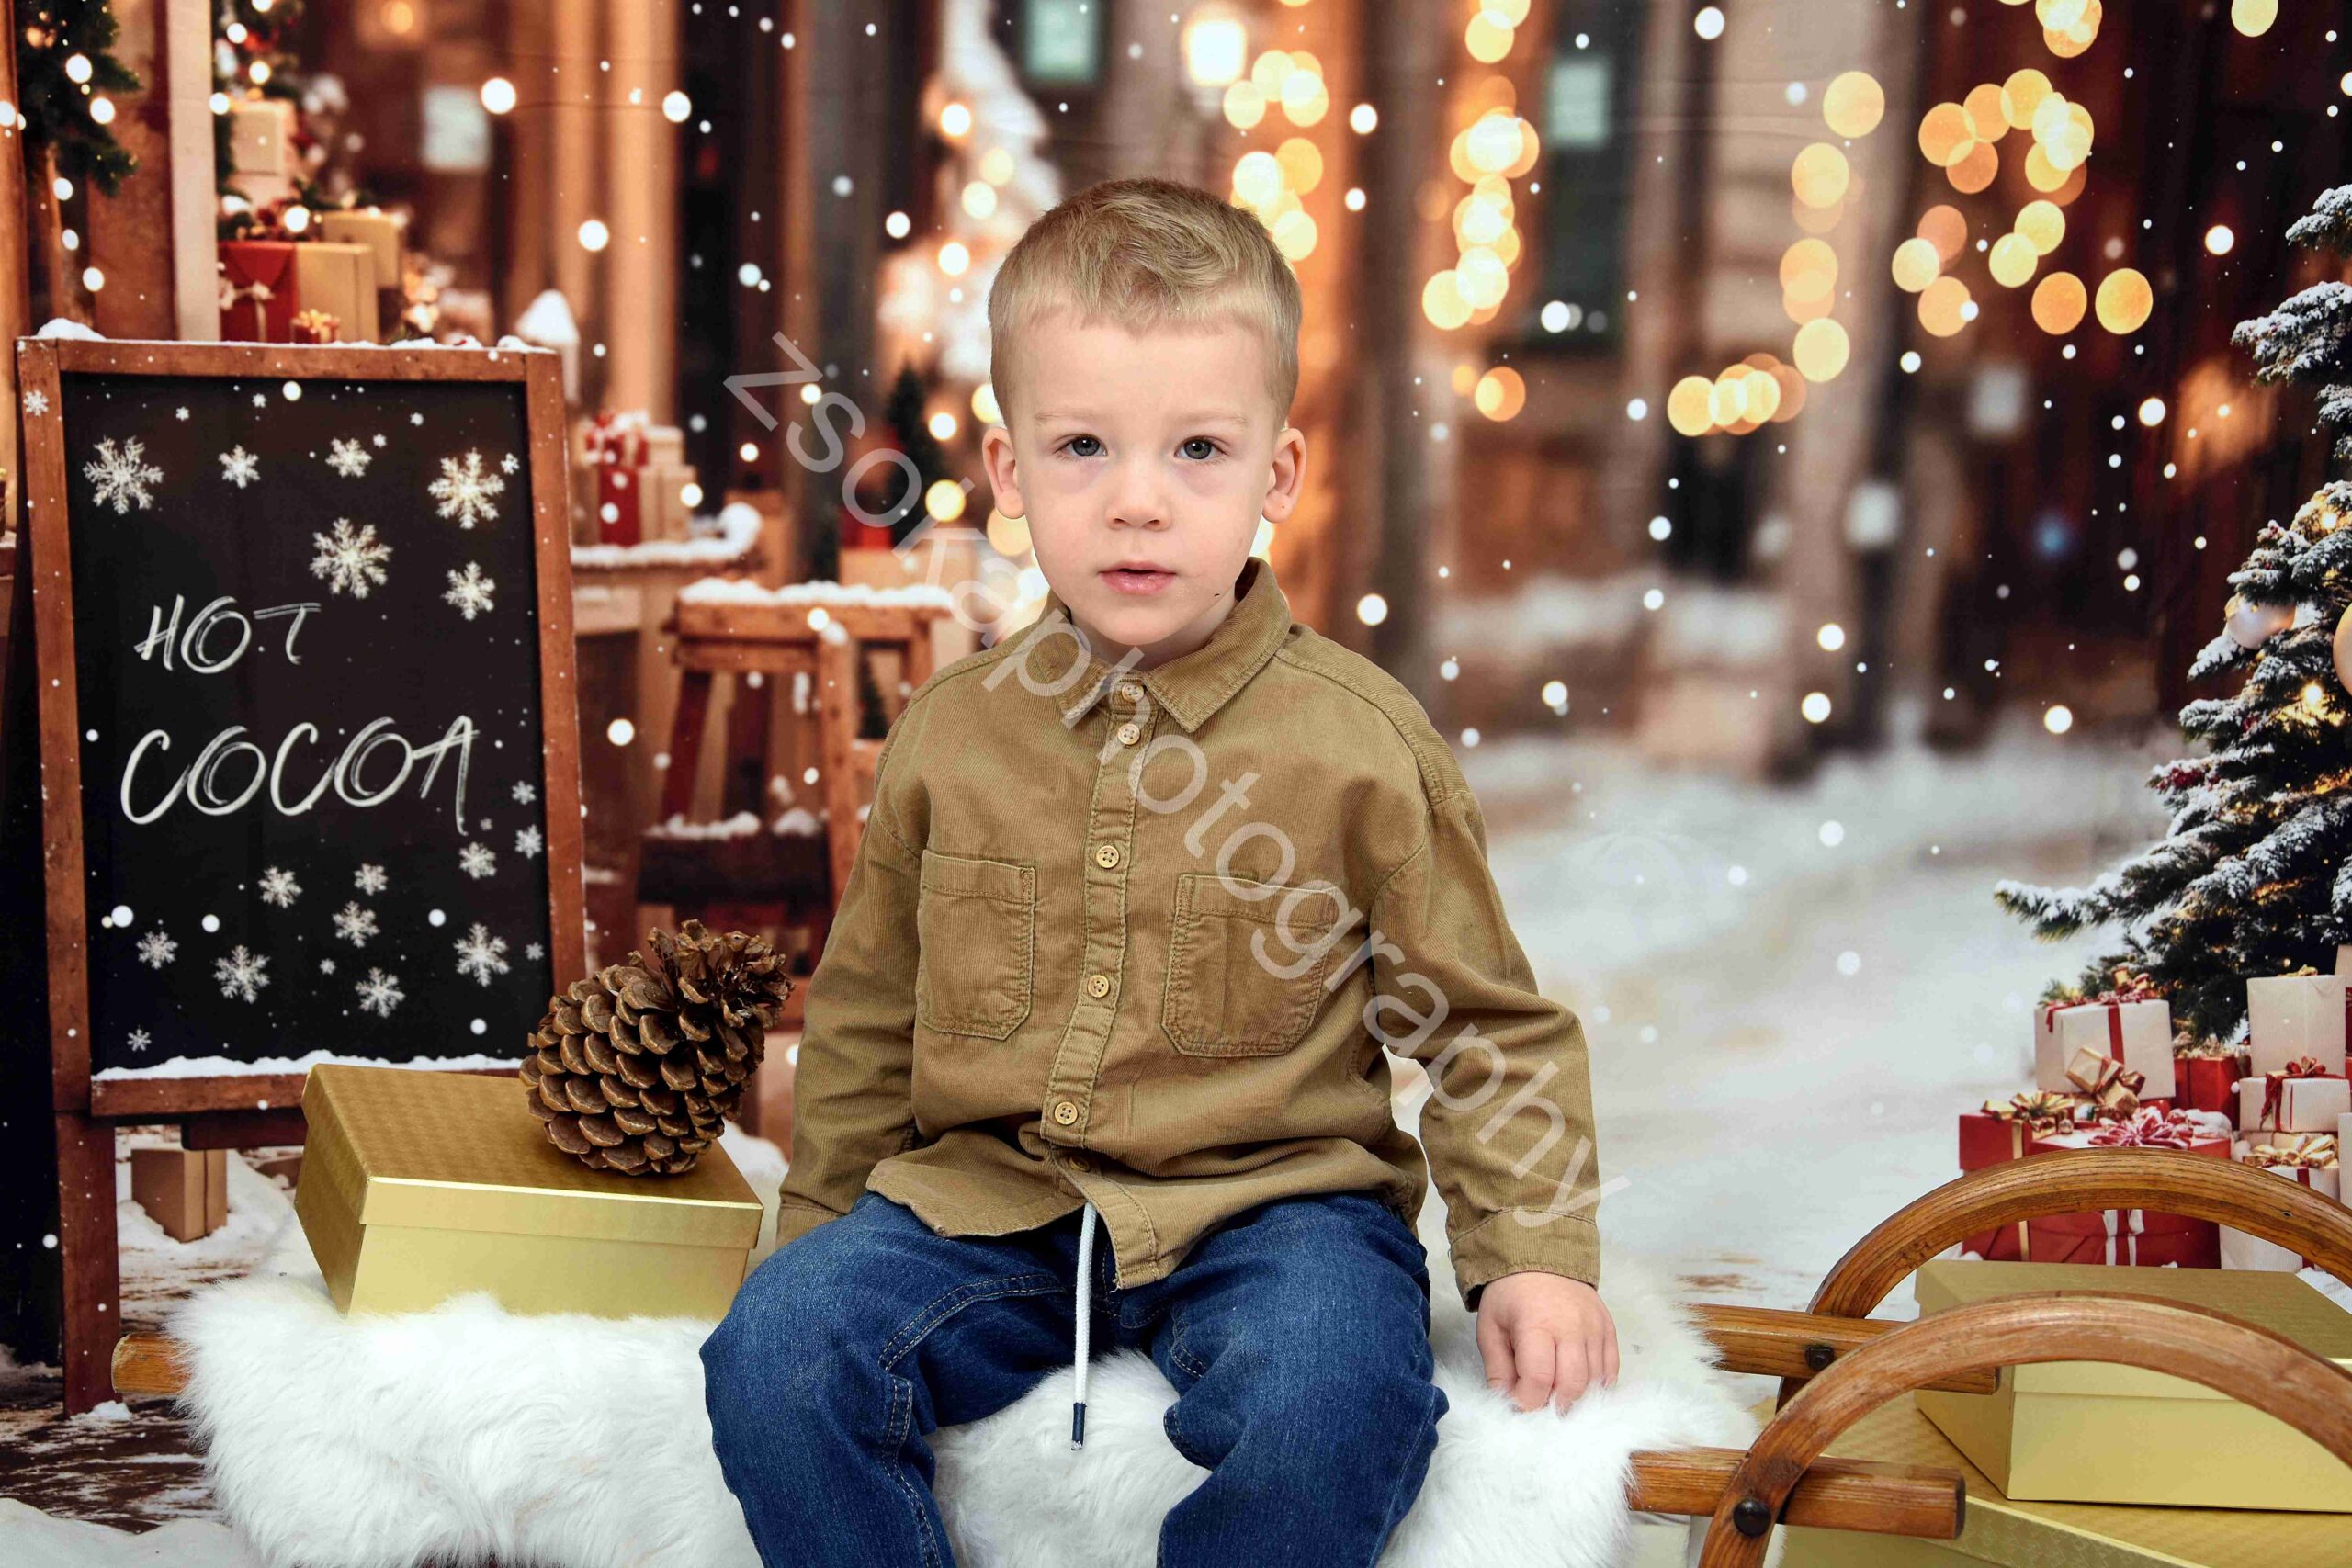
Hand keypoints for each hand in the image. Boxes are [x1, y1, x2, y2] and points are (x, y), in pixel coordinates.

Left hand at [1475, 1271, 1617, 1413]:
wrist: (1541, 1257)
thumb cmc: (1511, 1296)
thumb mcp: (1490, 1328)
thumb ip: (1497, 1370)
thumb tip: (1508, 1405)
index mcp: (1536, 1323)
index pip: (1538, 1379)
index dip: (1527, 1403)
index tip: (1518, 1407)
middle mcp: (1572, 1327)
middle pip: (1571, 1386)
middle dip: (1553, 1406)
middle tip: (1538, 1407)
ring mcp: (1595, 1329)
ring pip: (1594, 1382)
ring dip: (1575, 1398)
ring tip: (1555, 1396)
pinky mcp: (1609, 1330)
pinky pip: (1611, 1371)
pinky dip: (1596, 1386)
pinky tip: (1578, 1387)